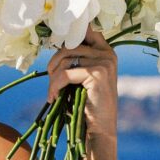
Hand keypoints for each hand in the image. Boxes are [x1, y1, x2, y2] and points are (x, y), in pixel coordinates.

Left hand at [45, 23, 117, 138]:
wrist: (99, 128)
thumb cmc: (87, 103)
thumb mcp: (82, 77)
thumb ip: (75, 59)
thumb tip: (56, 43)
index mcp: (106, 51)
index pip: (86, 31)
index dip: (69, 34)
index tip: (56, 45)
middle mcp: (107, 53)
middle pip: (69, 46)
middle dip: (55, 63)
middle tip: (51, 80)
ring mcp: (104, 62)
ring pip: (65, 59)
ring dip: (53, 76)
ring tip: (53, 91)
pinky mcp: (97, 73)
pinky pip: (65, 74)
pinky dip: (55, 85)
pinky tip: (54, 97)